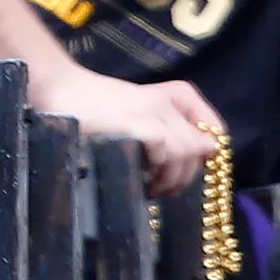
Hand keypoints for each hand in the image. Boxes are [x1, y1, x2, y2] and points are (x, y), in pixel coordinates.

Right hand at [29, 69, 226, 197]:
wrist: (62, 91)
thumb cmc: (101, 107)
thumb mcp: (144, 113)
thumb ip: (174, 133)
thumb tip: (205, 156)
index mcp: (178, 94)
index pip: (216, 131)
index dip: (205, 158)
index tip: (185, 171)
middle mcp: (171, 101)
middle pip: (200, 148)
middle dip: (187, 175)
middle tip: (165, 188)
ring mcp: (155, 111)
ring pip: (186, 154)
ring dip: (171, 178)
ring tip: (153, 188)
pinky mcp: (138, 124)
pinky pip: (166, 153)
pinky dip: (158, 172)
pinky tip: (143, 179)